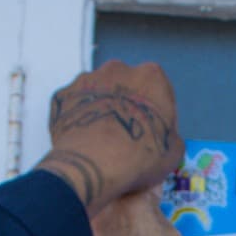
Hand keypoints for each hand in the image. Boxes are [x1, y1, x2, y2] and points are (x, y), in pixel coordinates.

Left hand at [37, 60, 182, 216]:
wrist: (91, 166)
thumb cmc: (137, 157)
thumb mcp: (173, 151)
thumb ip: (169, 134)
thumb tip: (162, 138)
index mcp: (151, 77)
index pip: (159, 91)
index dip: (157, 114)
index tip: (153, 132)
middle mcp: (118, 69)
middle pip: (126, 86)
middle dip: (127, 106)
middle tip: (127, 136)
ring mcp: (87, 80)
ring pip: (98, 93)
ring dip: (102, 110)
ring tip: (102, 141)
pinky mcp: (62, 95)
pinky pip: (75, 105)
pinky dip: (79, 119)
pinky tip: (84, 141)